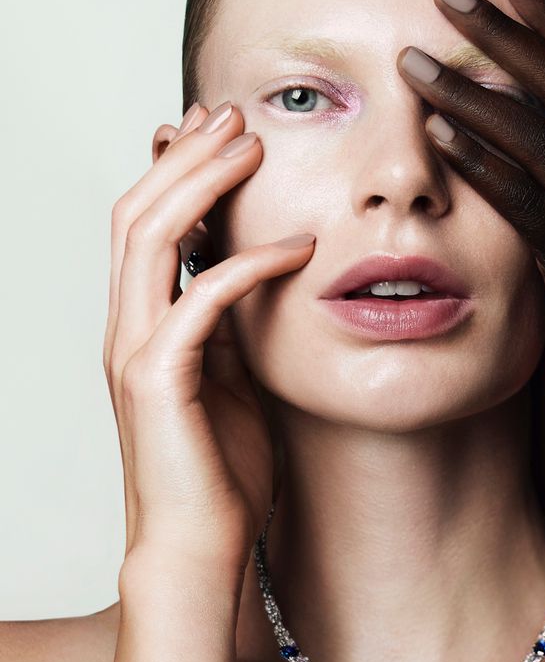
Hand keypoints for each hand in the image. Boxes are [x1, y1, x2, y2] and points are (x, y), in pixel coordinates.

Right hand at [102, 101, 314, 584]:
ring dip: (200, 183)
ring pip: (149, 237)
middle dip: (185, 156)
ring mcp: (136, 353)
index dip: (177, 170)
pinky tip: (299, 247)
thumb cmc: (221, 468)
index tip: (223, 131)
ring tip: (251, 145)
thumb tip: (255, 270)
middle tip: (235, 114)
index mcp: (144, 324)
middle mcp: (128, 328)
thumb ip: (231, 324)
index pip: (146, 225)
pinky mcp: (158, 383)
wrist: (200, 547)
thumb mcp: (232, 377)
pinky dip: (248, 263)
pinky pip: (201, 301)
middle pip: (136, 211)